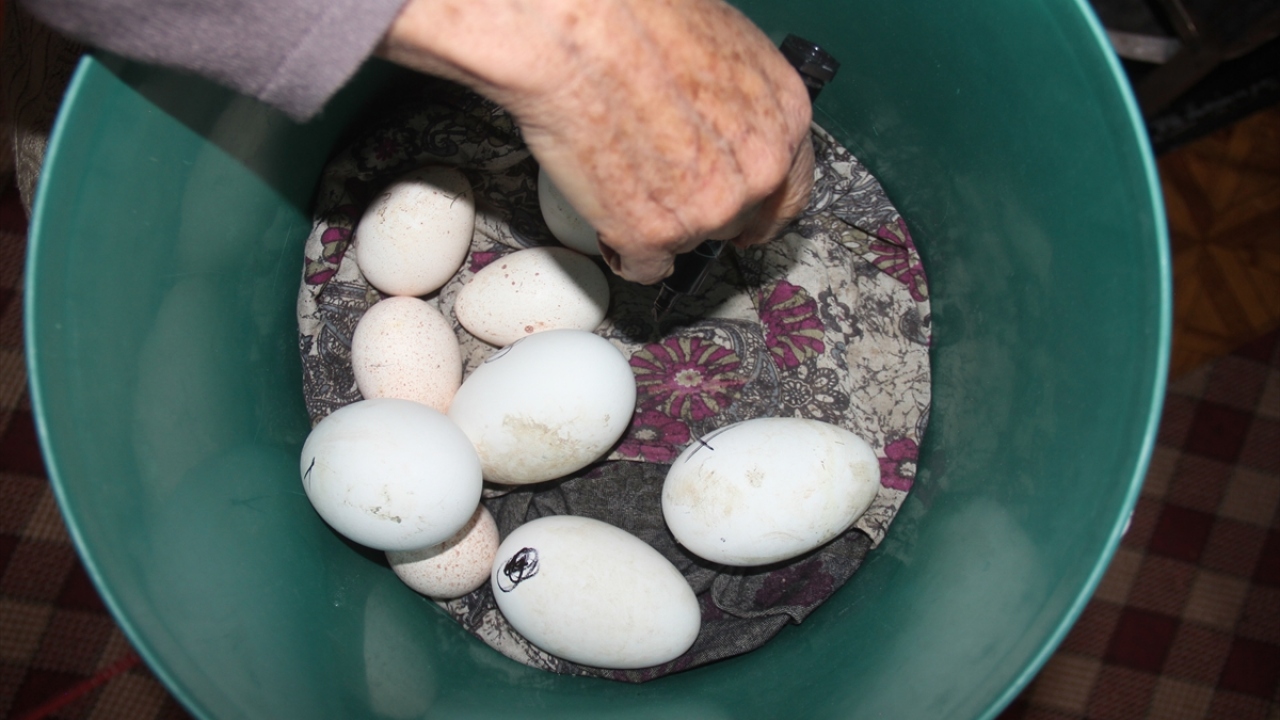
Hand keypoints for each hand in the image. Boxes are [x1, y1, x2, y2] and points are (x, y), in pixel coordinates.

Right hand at [378, 0, 813, 283]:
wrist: (577, 30)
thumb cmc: (638, 17)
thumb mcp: (721, 46)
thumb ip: (737, 100)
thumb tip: (720, 118)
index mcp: (784, 120)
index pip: (790, 190)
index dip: (761, 205)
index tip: (745, 217)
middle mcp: (756, 174)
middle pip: (740, 221)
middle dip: (705, 213)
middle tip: (666, 192)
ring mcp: (707, 212)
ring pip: (689, 242)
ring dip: (660, 225)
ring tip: (622, 176)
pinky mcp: (652, 238)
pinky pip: (644, 266)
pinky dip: (624, 249)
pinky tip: (606, 211)